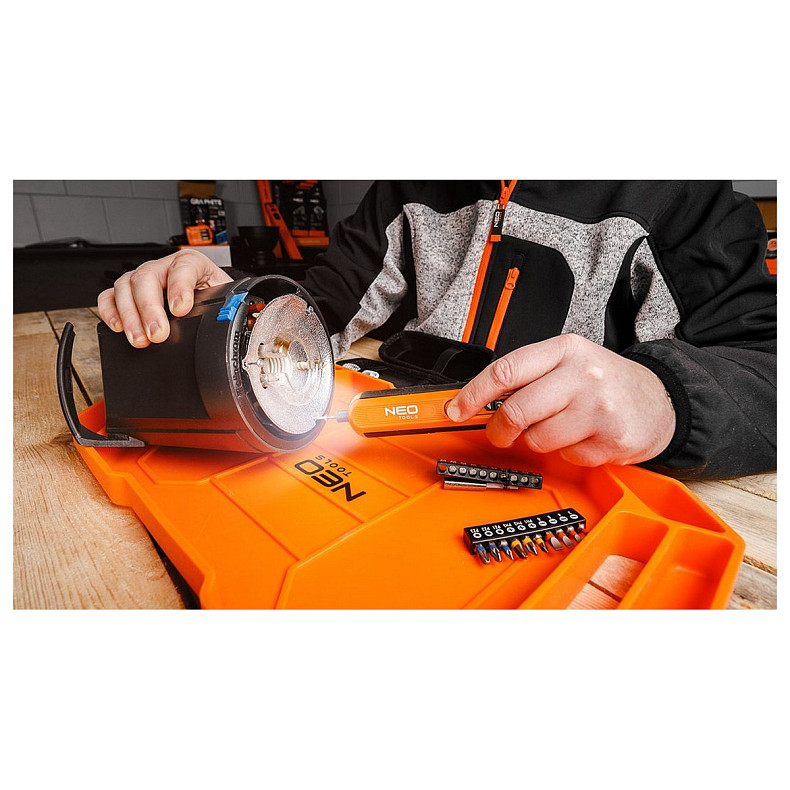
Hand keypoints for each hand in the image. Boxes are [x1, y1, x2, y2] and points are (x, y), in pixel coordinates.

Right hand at [96, 249, 232, 346]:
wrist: (207, 296)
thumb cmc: (214, 296)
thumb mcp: (223, 299)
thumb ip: (221, 307)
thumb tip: (223, 325)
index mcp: (192, 263)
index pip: (183, 267)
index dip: (180, 287)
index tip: (181, 309)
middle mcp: (164, 266)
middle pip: (147, 277)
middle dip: (150, 308)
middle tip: (157, 333)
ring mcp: (144, 277)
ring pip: (126, 285)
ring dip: (130, 315)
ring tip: (139, 339)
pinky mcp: (129, 291)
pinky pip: (110, 295)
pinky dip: (110, 311)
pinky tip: (118, 326)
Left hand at [446, 333, 675, 466]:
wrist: (660, 401)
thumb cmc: (605, 382)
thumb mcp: (568, 363)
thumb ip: (528, 377)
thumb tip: (476, 401)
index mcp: (564, 350)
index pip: (505, 370)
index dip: (472, 394)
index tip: (455, 410)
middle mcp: (582, 375)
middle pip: (516, 410)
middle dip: (500, 430)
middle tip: (500, 434)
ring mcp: (598, 408)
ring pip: (538, 439)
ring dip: (539, 441)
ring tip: (558, 429)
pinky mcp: (611, 439)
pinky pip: (567, 456)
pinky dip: (567, 453)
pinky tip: (584, 438)